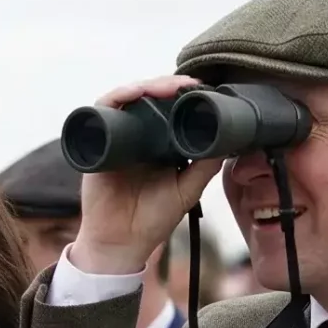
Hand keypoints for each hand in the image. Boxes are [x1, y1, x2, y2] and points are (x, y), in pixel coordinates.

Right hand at [72, 76, 227, 275]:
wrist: (120, 243)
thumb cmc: (152, 221)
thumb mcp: (188, 190)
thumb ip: (205, 167)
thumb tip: (229, 140)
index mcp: (160, 145)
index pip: (169, 108)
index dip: (184, 94)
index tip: (202, 88)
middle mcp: (138, 136)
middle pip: (150, 97)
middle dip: (169, 85)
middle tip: (189, 84)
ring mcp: (117, 137)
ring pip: (129, 98)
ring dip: (148, 86)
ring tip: (167, 87)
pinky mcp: (98, 142)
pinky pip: (103, 110)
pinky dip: (118, 96)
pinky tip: (135, 93)